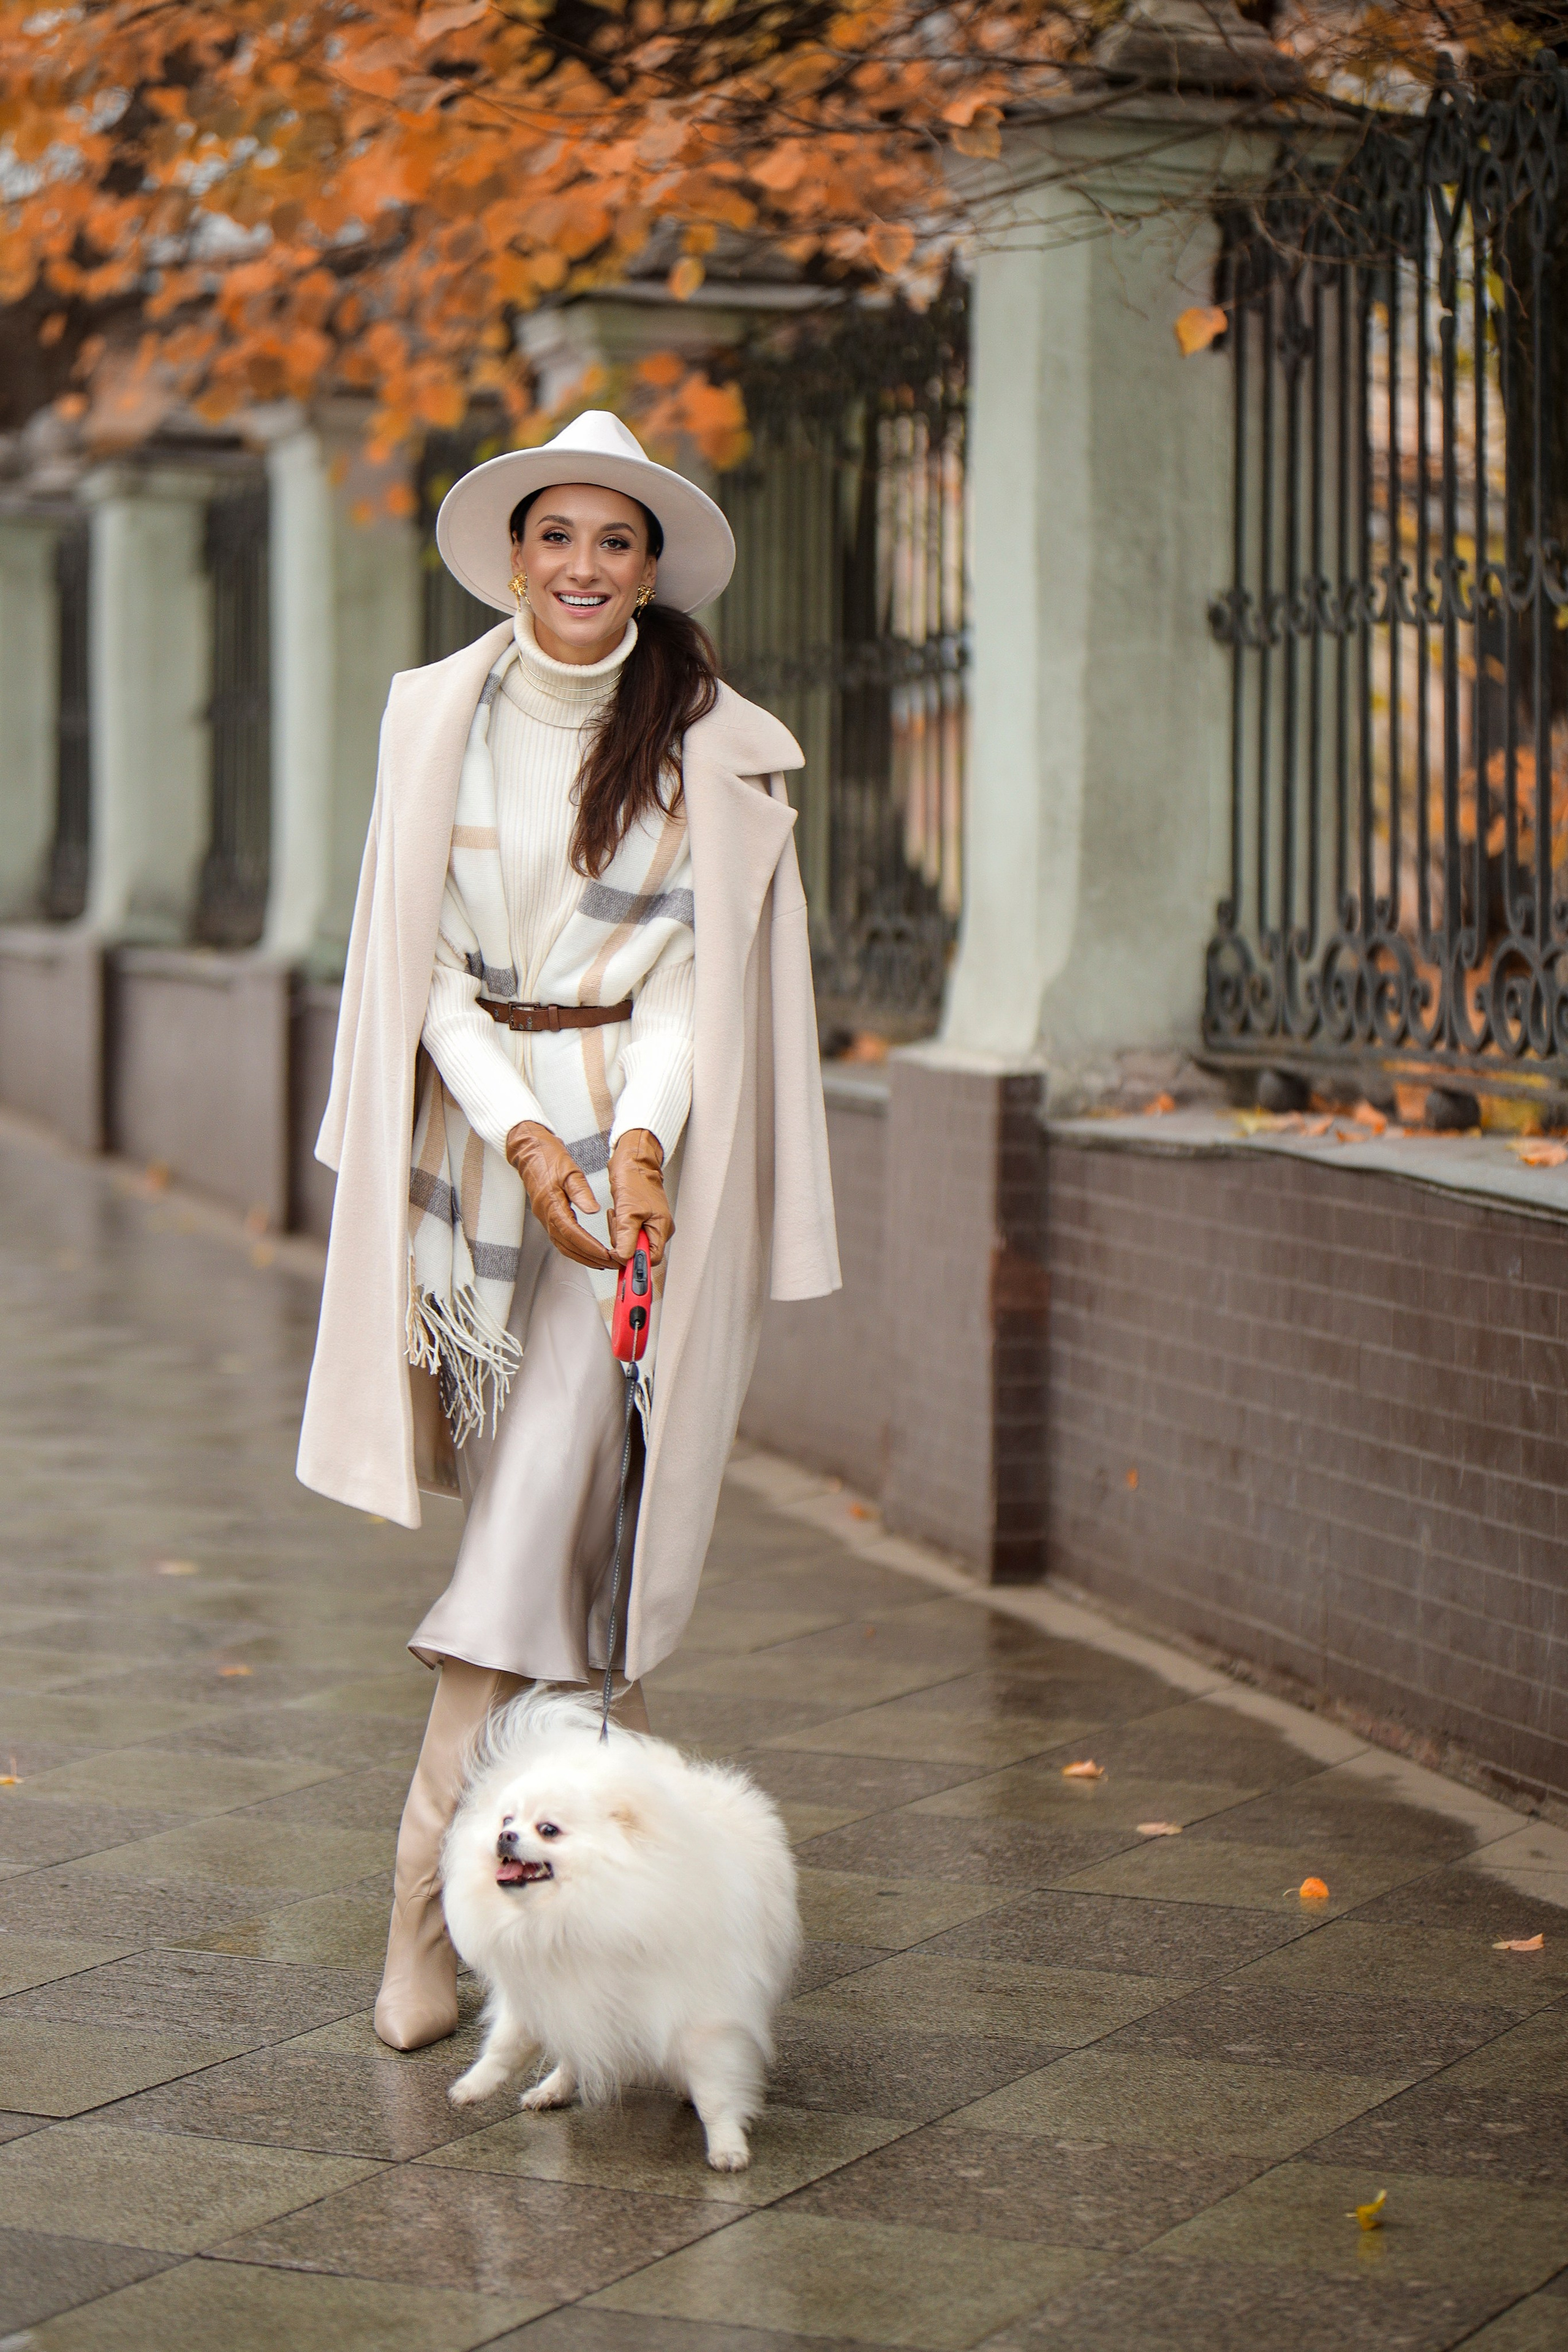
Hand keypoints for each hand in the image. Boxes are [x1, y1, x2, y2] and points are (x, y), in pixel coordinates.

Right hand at [504, 1122, 617, 1271]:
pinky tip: (587, 1252)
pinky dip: (575, 1249)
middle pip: (568, 1245)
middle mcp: (546, 1216)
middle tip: (610, 1264)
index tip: (605, 1255)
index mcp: (551, 1205)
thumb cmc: (548, 1157)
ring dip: (583, 1257)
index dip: (589, 1247)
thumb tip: (593, 1210)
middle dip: (590, 1257)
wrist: (529, 1151)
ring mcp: (545, 1218)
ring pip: (563, 1246)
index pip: (571, 1233)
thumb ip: (581, 1192)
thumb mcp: (569, 1170)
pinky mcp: (547, 1217)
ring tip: (603, 1263)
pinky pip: (561, 1240)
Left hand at [608, 1129, 673, 1265]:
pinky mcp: (639, 1219)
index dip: (634, 1260)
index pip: (651, 1259)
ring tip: (618, 1216)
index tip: (620, 1255)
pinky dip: (619, 1226)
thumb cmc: (635, 1178)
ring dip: (619, 1233)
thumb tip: (624, 1257)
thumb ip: (627, 1237)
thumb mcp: (628, 1211)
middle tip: (619, 1226)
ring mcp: (649, 1224)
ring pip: (630, 1243)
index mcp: (662, 1228)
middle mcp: (658, 1228)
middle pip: (640, 1253)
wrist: (632, 1160)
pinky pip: (627, 1232)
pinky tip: (618, 1214)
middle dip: (624, 1243)